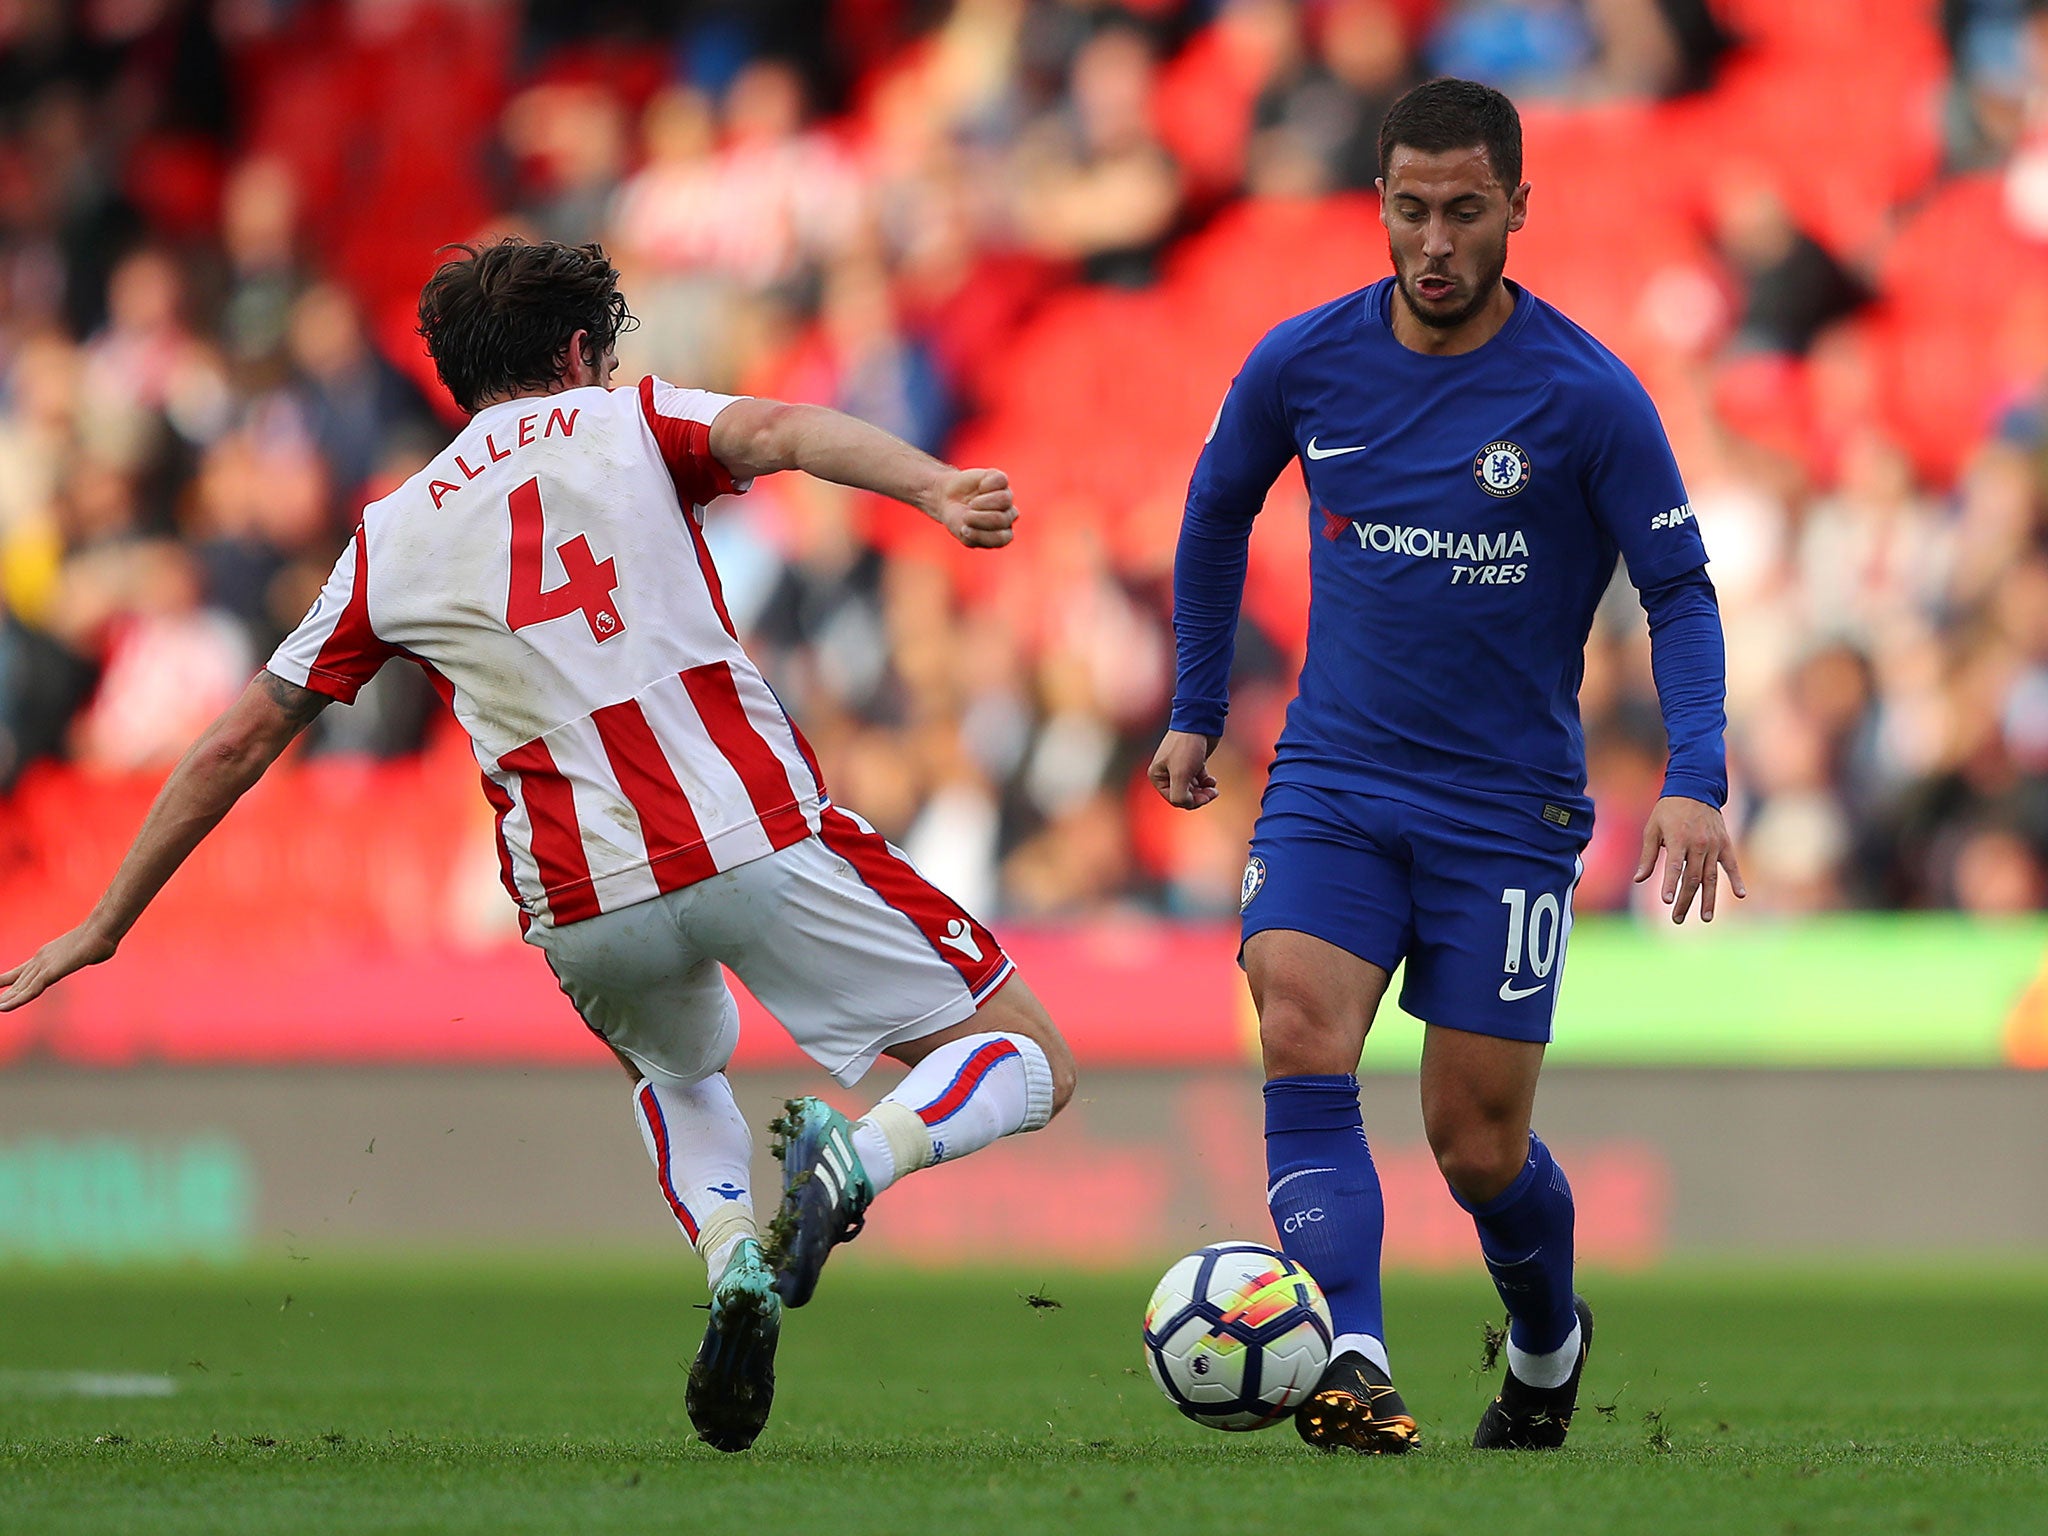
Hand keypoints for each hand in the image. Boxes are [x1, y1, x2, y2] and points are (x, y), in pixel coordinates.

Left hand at [0, 921, 117, 1011]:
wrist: (103, 930)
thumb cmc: (103, 938)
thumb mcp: (91, 952)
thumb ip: (87, 956)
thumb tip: (98, 953)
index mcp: (47, 955)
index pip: (22, 971)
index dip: (7, 980)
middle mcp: (41, 959)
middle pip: (17, 980)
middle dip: (4, 992)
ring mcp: (44, 965)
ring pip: (20, 987)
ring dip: (6, 999)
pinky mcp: (50, 972)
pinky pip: (29, 990)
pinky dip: (15, 1000)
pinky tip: (3, 1007)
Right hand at [931, 468, 1016, 548]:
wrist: (948, 498)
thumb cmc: (958, 519)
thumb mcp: (963, 534)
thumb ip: (976, 536)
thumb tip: (985, 520)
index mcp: (1003, 534)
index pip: (1002, 538)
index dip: (981, 534)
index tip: (964, 529)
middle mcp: (1008, 516)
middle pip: (1002, 519)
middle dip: (980, 518)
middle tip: (966, 516)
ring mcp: (1006, 497)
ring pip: (1004, 500)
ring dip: (983, 502)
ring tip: (972, 503)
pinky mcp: (1000, 480)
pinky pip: (1000, 481)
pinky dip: (986, 484)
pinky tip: (979, 487)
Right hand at [1149, 729, 1220, 808]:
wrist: (1199, 722)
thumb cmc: (1186, 747)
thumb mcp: (1180, 775)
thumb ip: (1179, 795)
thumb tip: (1186, 804)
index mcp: (1157, 776)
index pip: (1174, 799)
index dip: (1190, 802)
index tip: (1204, 797)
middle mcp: (1166, 772)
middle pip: (1184, 795)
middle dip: (1198, 797)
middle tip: (1212, 794)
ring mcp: (1180, 767)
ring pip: (1192, 788)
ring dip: (1204, 791)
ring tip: (1213, 788)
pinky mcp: (1192, 762)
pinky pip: (1199, 779)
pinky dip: (1206, 782)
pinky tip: (1212, 780)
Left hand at [1634, 795, 1745, 922]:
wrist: (1694, 789)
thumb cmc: (1668, 811)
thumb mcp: (1652, 829)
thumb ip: (1648, 856)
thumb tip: (1639, 879)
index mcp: (1677, 840)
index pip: (1674, 867)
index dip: (1671, 885)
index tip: (1667, 901)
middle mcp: (1697, 844)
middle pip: (1693, 878)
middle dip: (1685, 900)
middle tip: (1677, 919)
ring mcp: (1713, 845)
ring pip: (1711, 877)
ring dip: (1708, 899)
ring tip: (1705, 918)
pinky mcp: (1724, 844)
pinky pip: (1731, 864)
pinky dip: (1737, 879)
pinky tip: (1741, 894)